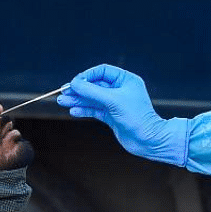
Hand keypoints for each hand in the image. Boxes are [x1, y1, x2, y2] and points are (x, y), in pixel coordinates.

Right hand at [57, 64, 187, 165]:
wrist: (148, 140)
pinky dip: (84, 110)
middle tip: (63, 92)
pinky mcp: (112, 116)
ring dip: (78, 100)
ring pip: (93, 99)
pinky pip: (95, 110)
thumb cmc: (136, 117)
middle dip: (79, 89)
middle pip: (95, 85)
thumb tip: (74, 83)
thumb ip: (92, 91)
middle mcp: (121, 90)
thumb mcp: (113, 101)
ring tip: (62, 101)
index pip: (102, 71)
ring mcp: (116, 104)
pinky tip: (74, 111)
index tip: (75, 82)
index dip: (87, 75)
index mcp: (126, 80)